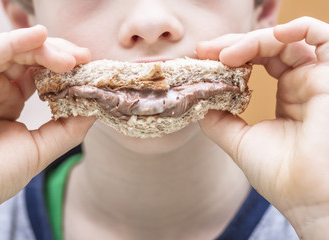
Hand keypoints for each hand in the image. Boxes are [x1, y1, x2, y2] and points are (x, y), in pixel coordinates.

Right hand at [0, 25, 94, 231]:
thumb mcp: (43, 147)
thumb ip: (70, 126)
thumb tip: (97, 105)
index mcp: (12, 100)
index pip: (42, 72)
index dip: (66, 67)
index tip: (89, 67)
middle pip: (31, 57)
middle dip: (60, 54)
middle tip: (83, 58)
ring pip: (14, 51)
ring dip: (44, 48)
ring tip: (70, 57)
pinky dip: (14, 42)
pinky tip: (39, 36)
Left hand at [197, 17, 328, 238]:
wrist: (308, 197)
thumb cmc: (281, 175)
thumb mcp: (240, 141)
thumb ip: (219, 119)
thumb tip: (198, 100)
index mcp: (287, 98)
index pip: (258, 63)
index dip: (230, 56)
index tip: (202, 57)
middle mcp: (303, 85)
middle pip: (268, 48)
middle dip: (234, 45)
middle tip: (206, 50)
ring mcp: (318, 79)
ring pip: (288, 40)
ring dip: (254, 40)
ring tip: (226, 54)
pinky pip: (322, 38)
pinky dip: (297, 29)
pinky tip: (270, 36)